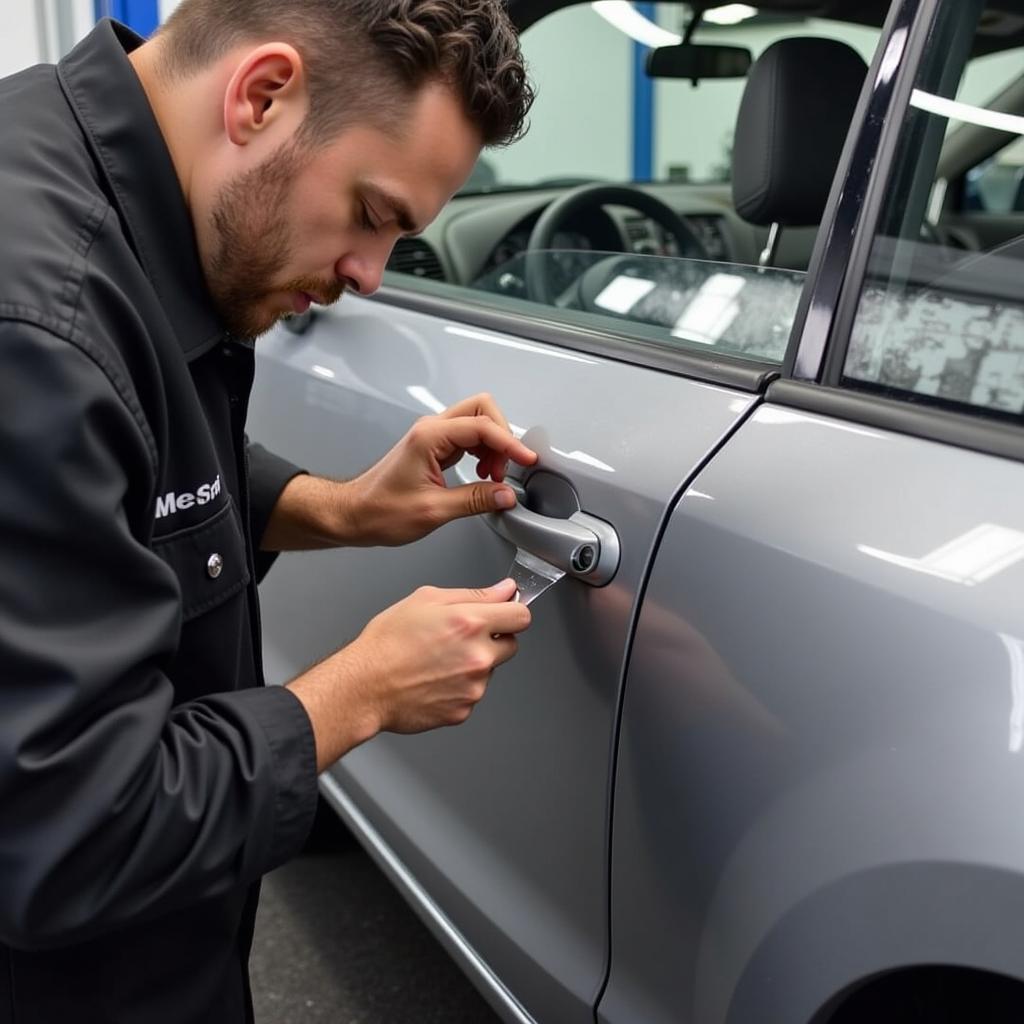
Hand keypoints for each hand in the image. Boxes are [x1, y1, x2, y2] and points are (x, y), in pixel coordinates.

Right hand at [287, 579, 530, 768]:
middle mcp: (477, 656)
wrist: (363, 686)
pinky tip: (434, 679)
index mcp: (470, 623)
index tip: (504, 613)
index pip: (522, 616)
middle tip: (461, 638)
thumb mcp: (426, 600)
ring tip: (438, 660)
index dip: (512, 612)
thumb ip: (473, 594)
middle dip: (494, 640)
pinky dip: (459, 687)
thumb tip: (504, 590)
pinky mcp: (464, 710)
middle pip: (512, 645)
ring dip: (474, 664)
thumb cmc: (386, 643)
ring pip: (490, 671)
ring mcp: (473, 687)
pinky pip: (473, 694)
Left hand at [343, 393, 536, 545]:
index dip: (510, 443)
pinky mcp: (434, 447)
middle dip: (502, 436)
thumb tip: (505, 495)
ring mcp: (433, 436)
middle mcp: (431, 430)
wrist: (355, 514)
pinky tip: (483, 475)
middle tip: (507, 467)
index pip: (482, 427)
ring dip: (494, 446)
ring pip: (477, 422)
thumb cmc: (380, 510)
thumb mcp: (433, 511)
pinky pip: (468, 439)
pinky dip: (484, 452)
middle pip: (482, 409)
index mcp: (429, 437)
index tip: (526, 460)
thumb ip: (475, 500)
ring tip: (495, 477)